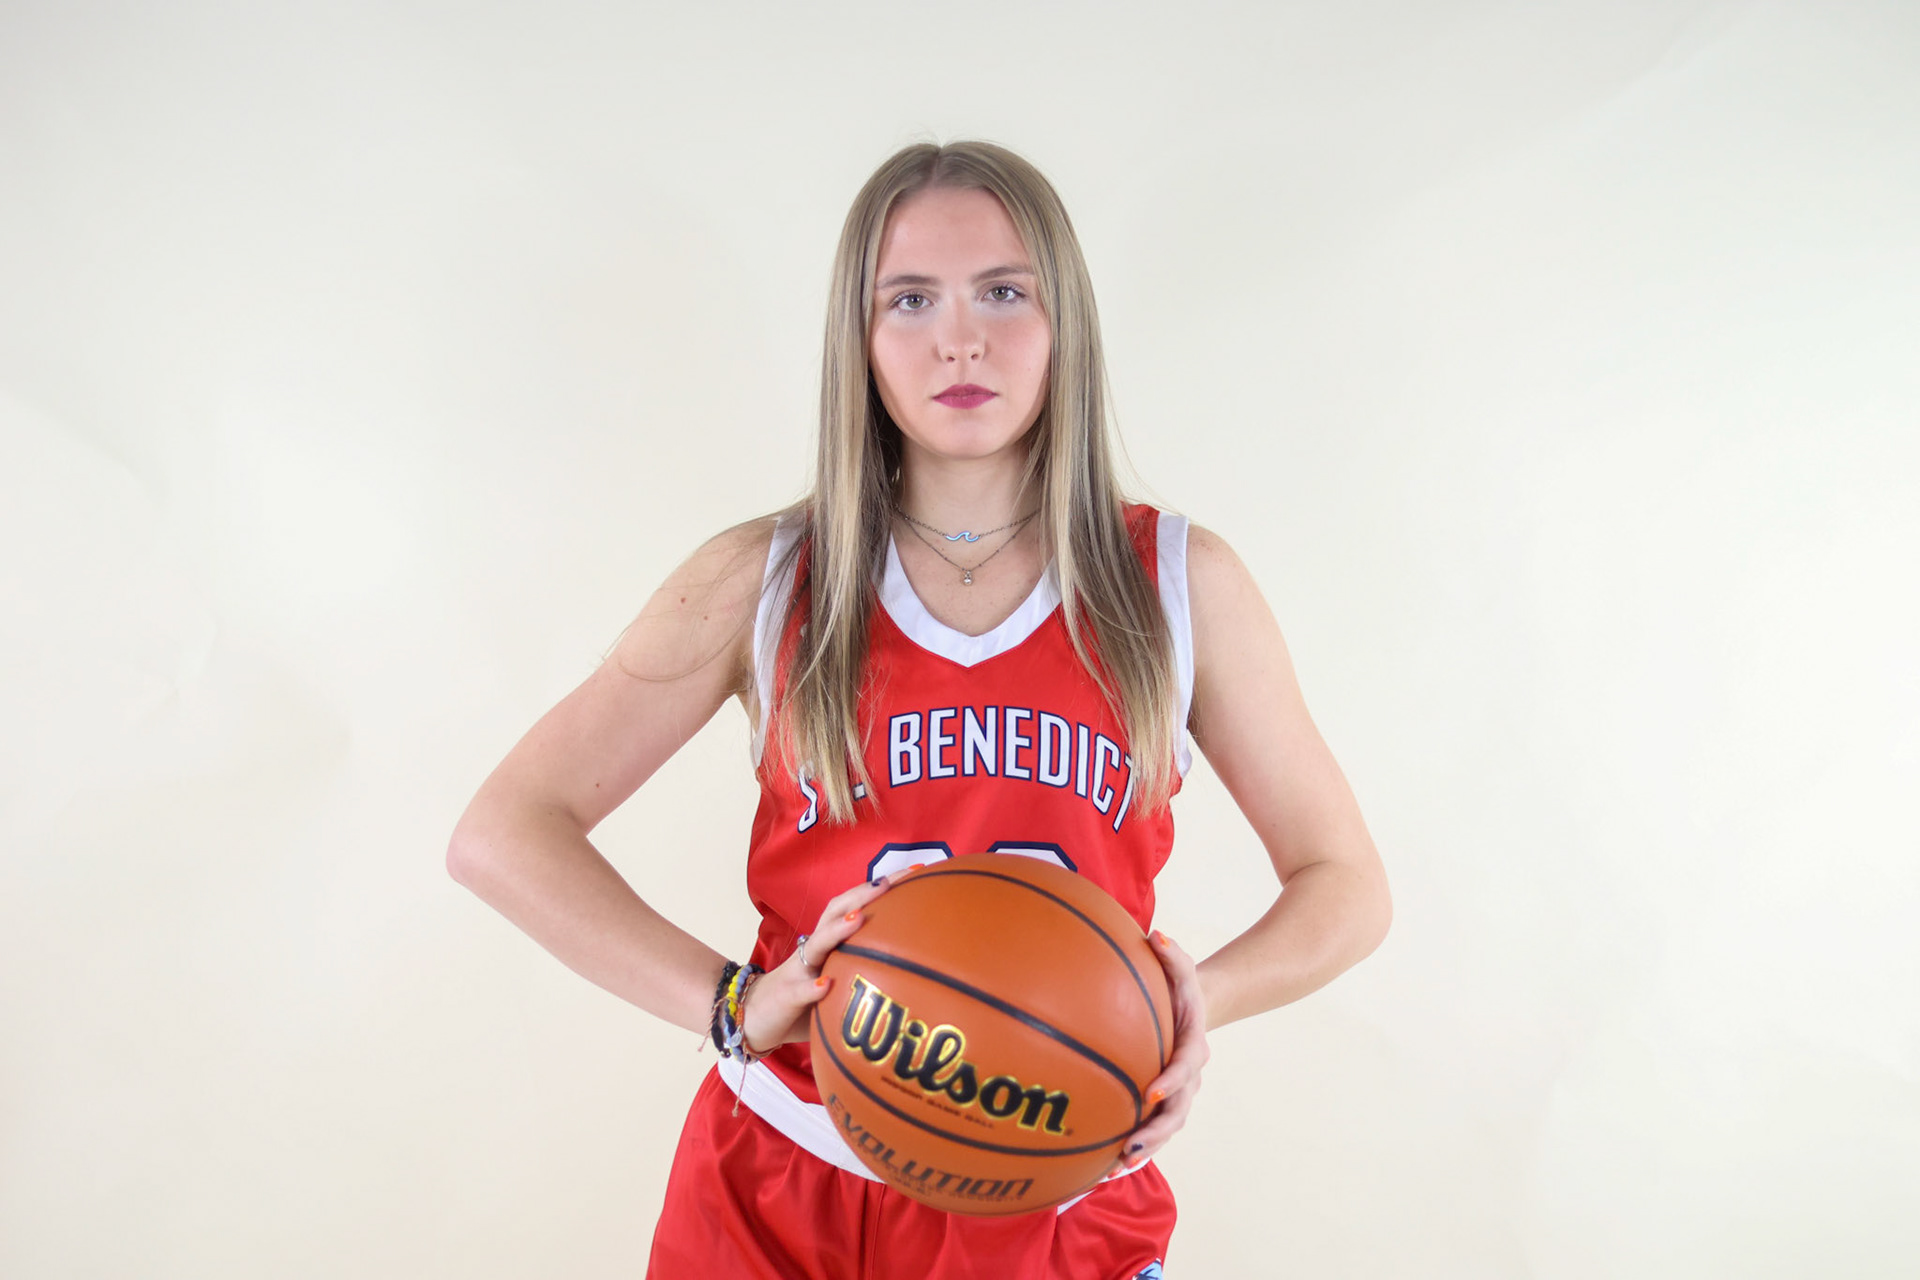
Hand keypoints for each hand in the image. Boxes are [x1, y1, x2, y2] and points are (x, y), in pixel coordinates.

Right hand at [739, 869, 913, 1055]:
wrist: (754, 1019)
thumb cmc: (805, 1000)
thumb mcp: (838, 979)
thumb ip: (865, 969)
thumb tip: (917, 964)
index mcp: (829, 942)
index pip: (856, 905)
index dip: (883, 888)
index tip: (918, 872)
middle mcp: (814, 950)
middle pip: (835, 911)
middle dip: (862, 894)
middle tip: (889, 881)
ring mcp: (798, 971)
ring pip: (816, 945)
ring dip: (836, 931)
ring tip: (858, 918)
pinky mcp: (785, 997)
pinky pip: (798, 991)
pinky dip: (811, 988)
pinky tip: (825, 986)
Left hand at [1106, 930, 1209, 1178]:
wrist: (1192, 1010)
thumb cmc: (1179, 986)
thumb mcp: (1181, 966)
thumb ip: (1172, 953)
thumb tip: (1157, 935)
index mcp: (1192, 1044)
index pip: (1185, 1066)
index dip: (1171, 1081)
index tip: (1151, 1092)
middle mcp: (1189, 1076)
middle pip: (1178, 1111)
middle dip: (1157, 1132)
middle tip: (1131, 1146)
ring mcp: (1178, 1094)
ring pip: (1166, 1127)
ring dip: (1145, 1148)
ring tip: (1116, 1166)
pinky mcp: (1163, 1103)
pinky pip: (1151, 1128)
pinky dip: (1135, 1147)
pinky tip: (1106, 1164)